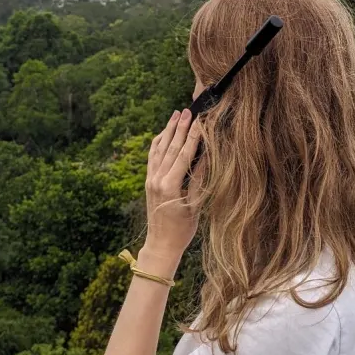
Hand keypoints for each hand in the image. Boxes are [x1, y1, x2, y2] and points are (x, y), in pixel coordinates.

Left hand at [144, 109, 201, 258]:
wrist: (161, 244)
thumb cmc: (182, 229)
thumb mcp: (195, 206)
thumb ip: (198, 180)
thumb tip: (206, 156)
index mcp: (170, 186)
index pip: (184, 155)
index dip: (193, 136)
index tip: (200, 121)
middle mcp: (157, 179)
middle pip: (170, 147)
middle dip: (179, 127)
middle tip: (187, 110)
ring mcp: (150, 180)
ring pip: (159, 149)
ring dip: (168, 130)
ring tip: (175, 115)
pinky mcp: (148, 182)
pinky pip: (152, 157)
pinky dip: (157, 143)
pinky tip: (163, 133)